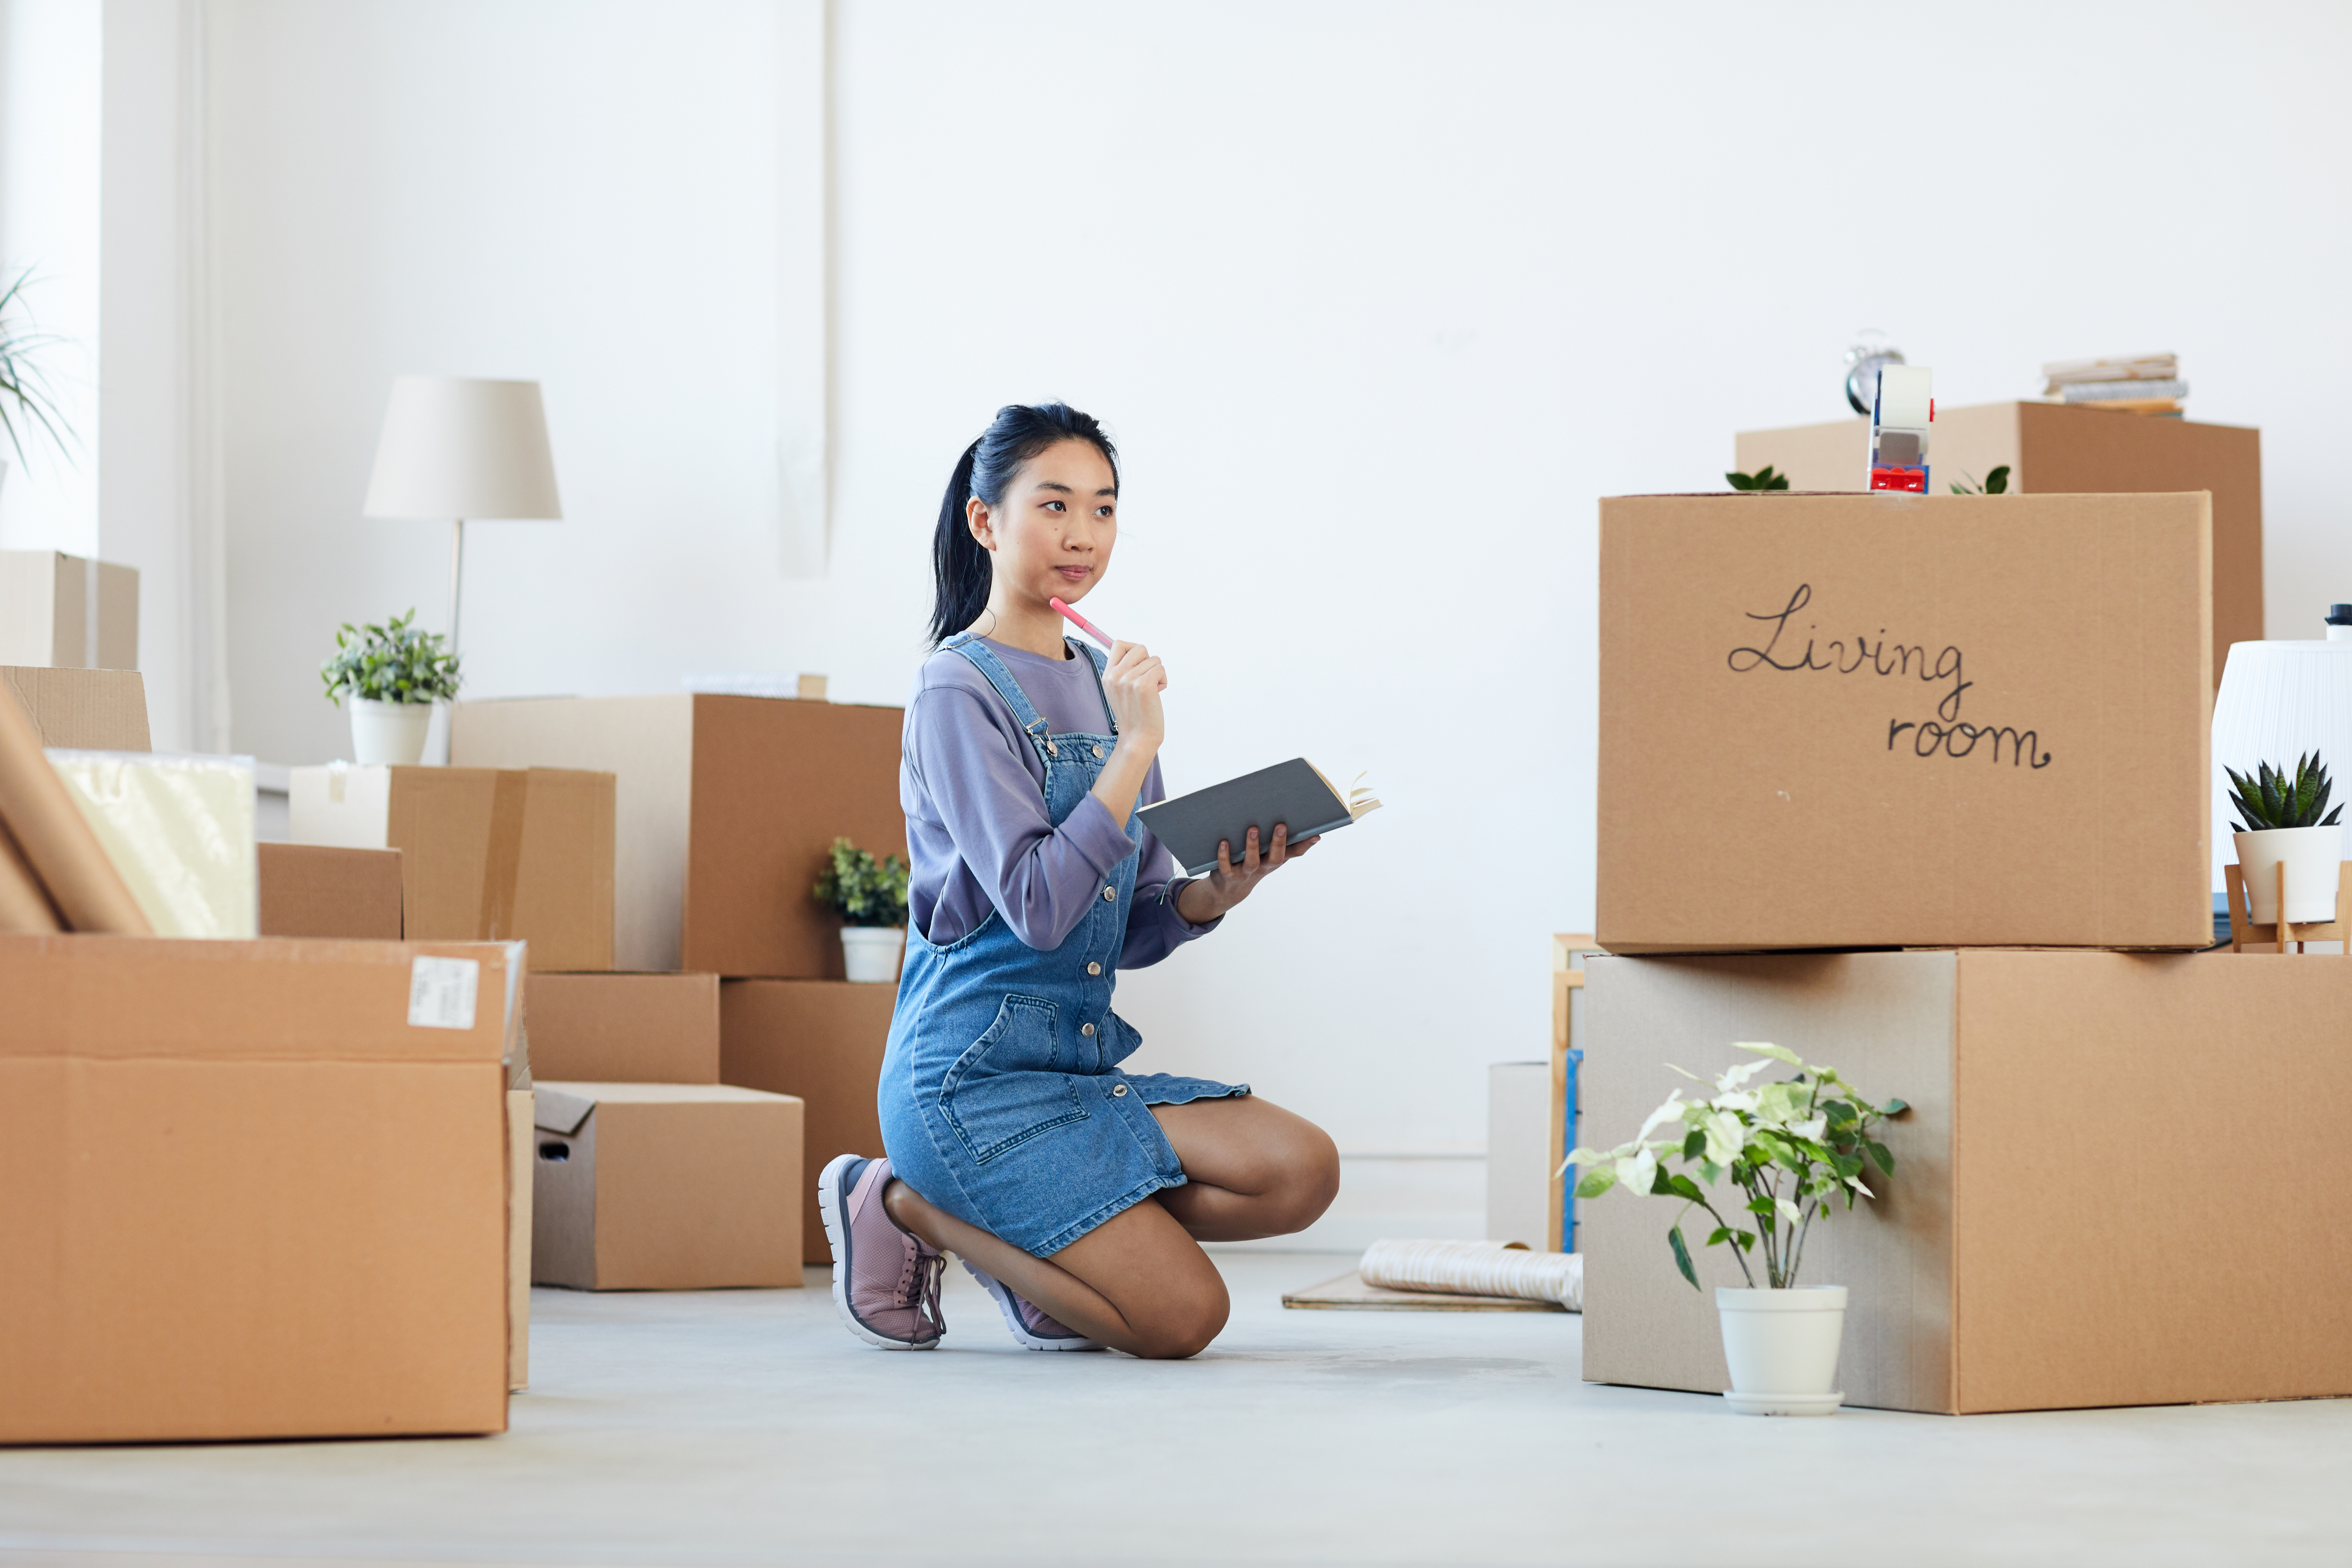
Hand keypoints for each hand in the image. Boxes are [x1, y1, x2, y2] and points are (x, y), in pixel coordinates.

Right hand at [1100, 640, 1165, 750]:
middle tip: (1146, 678)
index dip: (1133, 650)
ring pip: (1154, 660)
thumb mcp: (1119, 690)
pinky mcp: (1144, 685)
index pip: (1118, 644)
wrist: (1138, 737)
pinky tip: (1157, 693)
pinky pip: (1161, 669)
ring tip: (1151, 691)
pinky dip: (1163, 680)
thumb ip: (1123, 670)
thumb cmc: (1134, 714)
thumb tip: (1138, 652)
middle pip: (1139, 648)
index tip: (1139, 664)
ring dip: (1157, 673)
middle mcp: (1115, 675)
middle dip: (1148, 661)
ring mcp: (1129, 679)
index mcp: (1108, 675)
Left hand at [1175, 824, 1317, 923]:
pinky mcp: (1228, 876)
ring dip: (1252, 846)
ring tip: (1253, 829)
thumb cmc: (1250, 863)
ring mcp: (1246, 873)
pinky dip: (1224, 855)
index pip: (1293, 853)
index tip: (1316, 835)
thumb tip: (1286, 815)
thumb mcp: (1264, 853)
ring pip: (1252, 862)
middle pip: (1275, 858)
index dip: (1305, 846)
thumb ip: (1274, 839)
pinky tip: (1223, 842)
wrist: (1228, 890)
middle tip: (1281, 826)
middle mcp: (1263, 867)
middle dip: (1279, 843)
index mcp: (1274, 860)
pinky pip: (1226, 866)